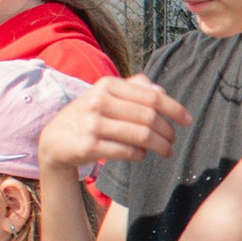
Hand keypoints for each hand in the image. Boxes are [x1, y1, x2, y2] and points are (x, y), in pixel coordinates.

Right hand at [36, 76, 190, 178]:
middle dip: (168, 131)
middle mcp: (99, 101)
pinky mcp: (89, 146)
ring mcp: (93, 124)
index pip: (151, 96)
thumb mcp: (106, 95)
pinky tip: (142, 155)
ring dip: (160, 146)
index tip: (187, 120)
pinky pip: (127, 152)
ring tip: (167, 151)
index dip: (174, 109)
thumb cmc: (88, 116)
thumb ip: (134, 89)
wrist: (54, 141)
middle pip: (149, 117)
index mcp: (107, 85)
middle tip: (174, 140)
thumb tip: (161, 92)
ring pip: (141, 135)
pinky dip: (140, 155)